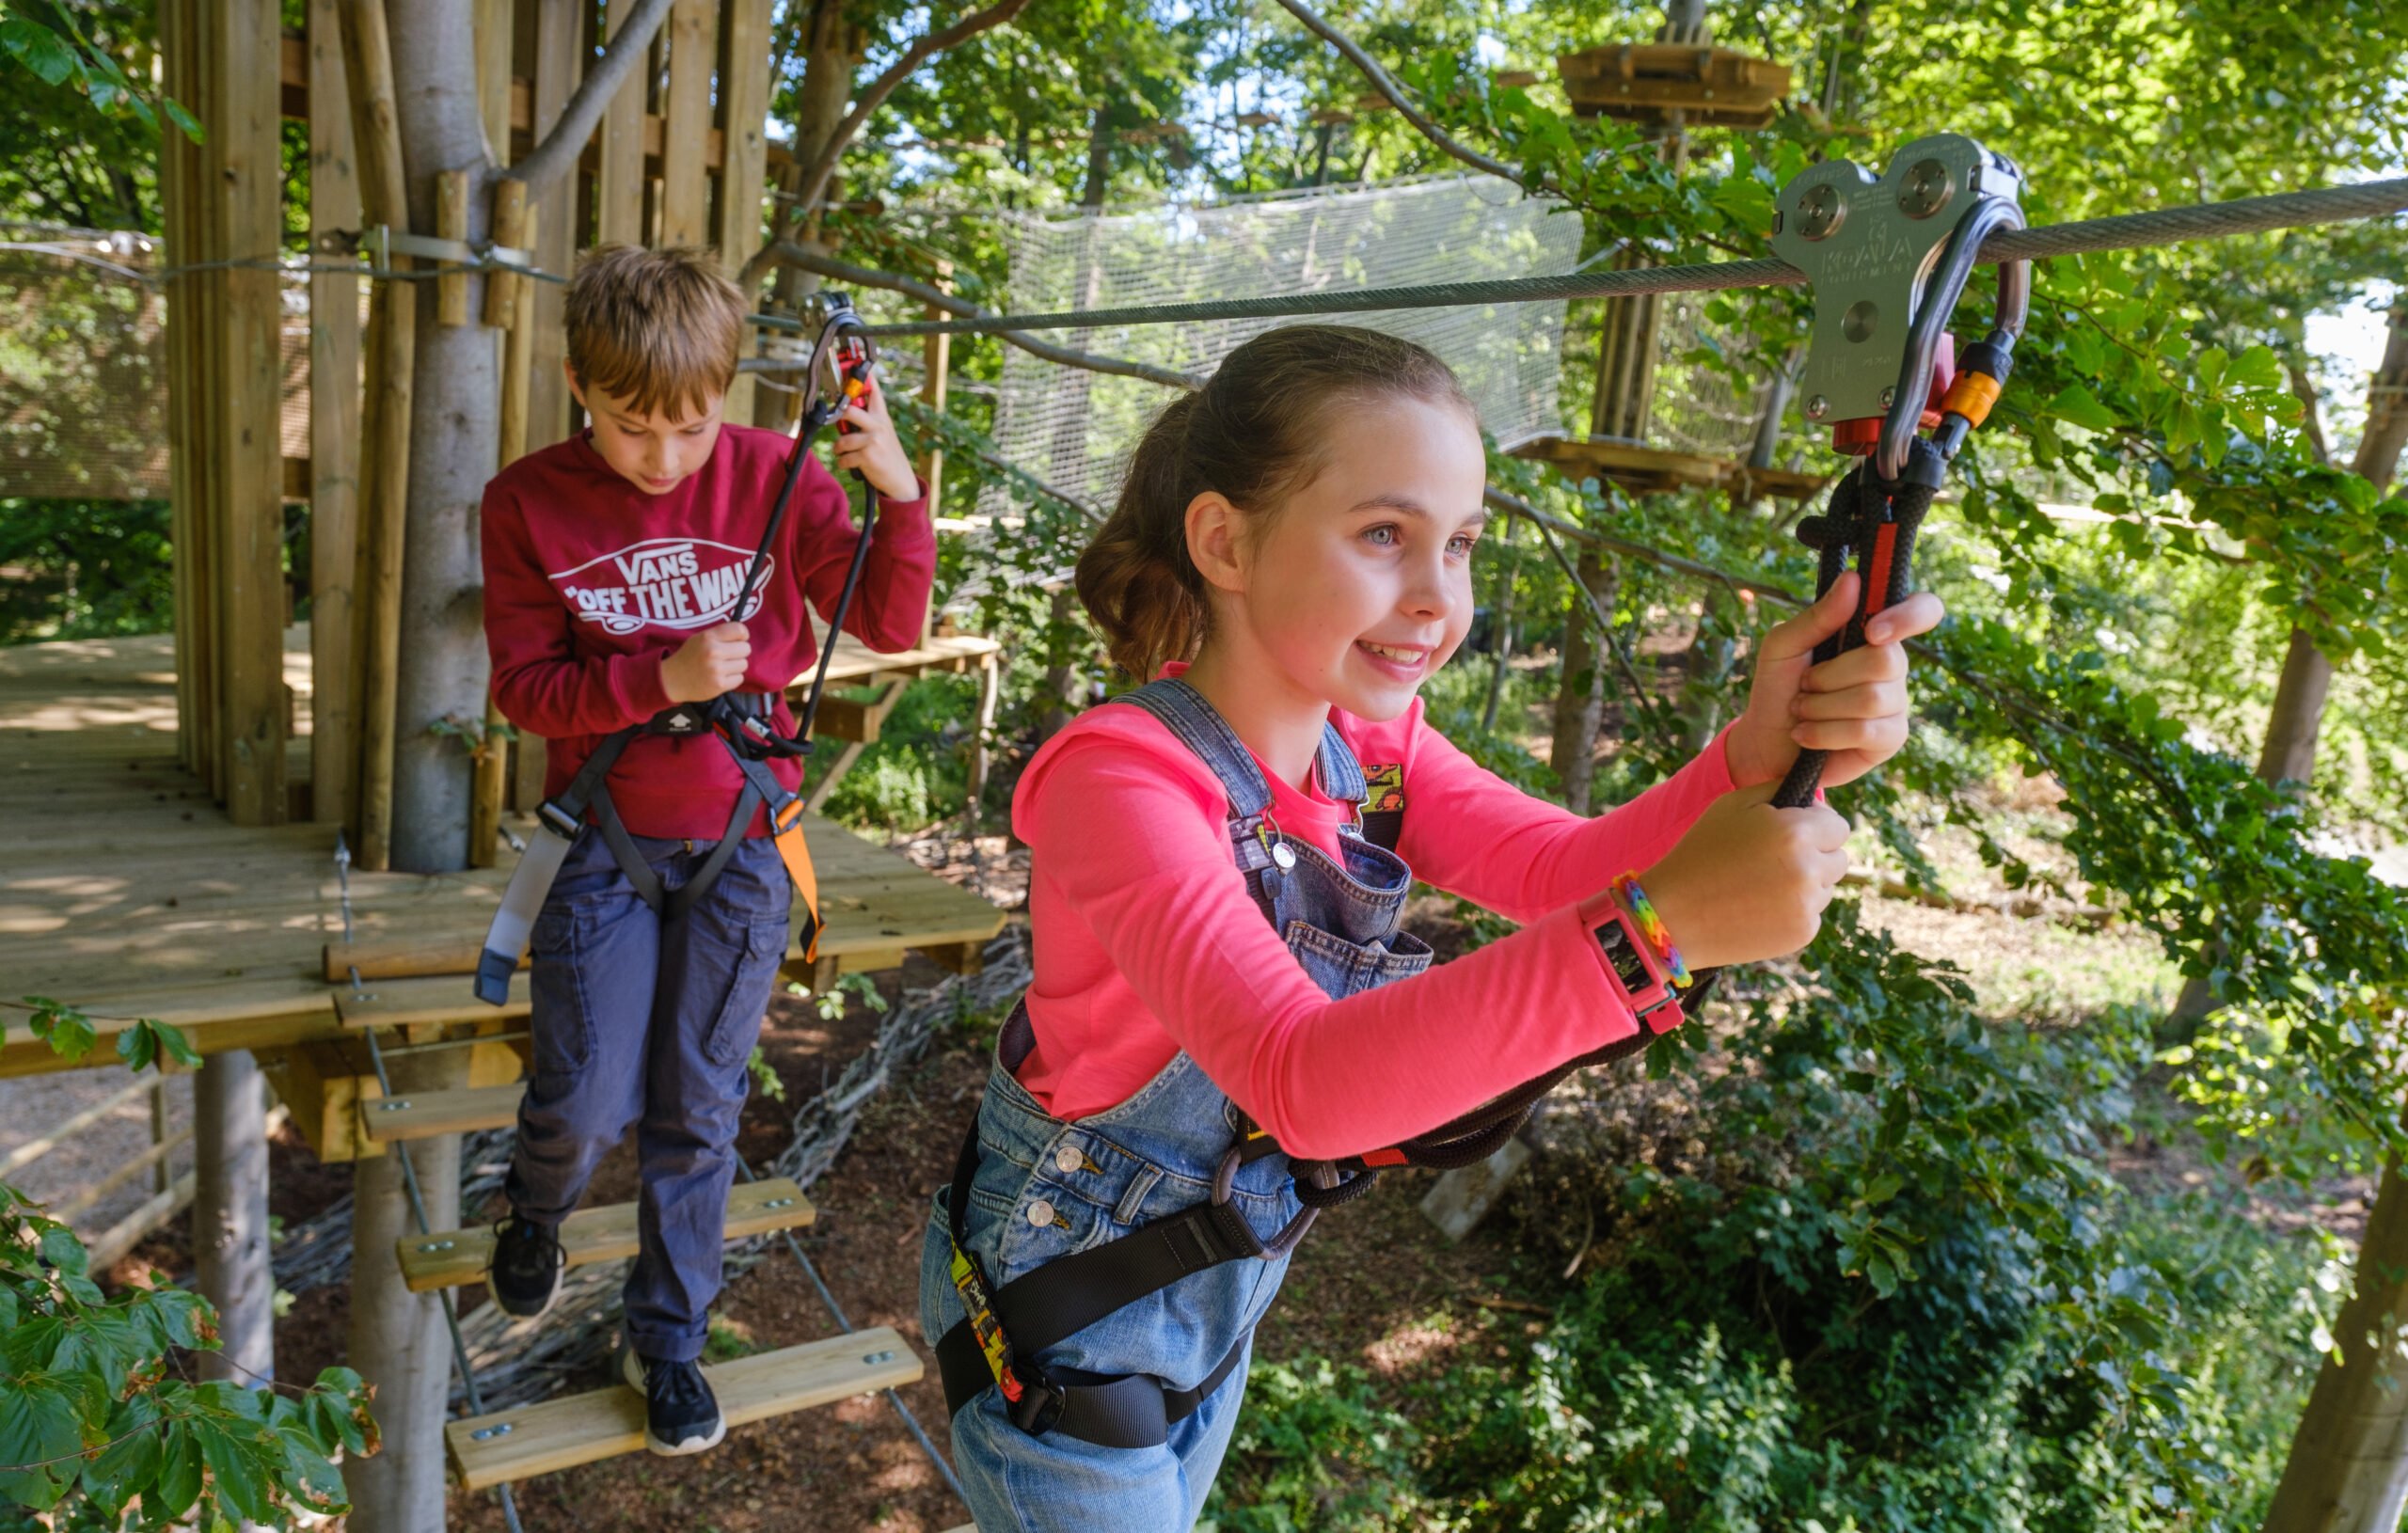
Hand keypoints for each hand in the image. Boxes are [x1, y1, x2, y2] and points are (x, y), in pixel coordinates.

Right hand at [661, 622, 749, 702]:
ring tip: (722, 667)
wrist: (672, 680)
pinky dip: (732, 679)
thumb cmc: (689, 657)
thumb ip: (720, 635)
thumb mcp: (700, 638)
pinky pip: (740, 679)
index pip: (739, 630)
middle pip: (746, 648)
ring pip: (744, 664)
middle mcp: (714, 652)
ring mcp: (717, 670)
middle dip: (739, 652)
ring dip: (735, 666)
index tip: (739, 639)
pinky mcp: (720, 685)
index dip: (742, 635)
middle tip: (727, 656)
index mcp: (708, 637)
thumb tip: (744, 635)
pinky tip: (720, 677)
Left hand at [830, 370, 921, 503]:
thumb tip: (844, 409)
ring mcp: (874, 440)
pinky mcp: (868, 456)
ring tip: (846, 453)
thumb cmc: (887, 455)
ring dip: (839, 449)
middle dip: (838, 416)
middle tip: (838, 420)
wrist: (901, 480)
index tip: (854, 360)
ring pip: (842, 439)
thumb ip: (867, 420)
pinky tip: (853, 465)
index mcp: (882, 416)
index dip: (863, 375)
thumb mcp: (882, 433)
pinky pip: (844, 458)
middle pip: (849, 410)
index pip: (873, 390)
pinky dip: (844, 464)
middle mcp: (879, 425)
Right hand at [1629, 782, 1851, 968]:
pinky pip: (1811, 914)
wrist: (1672, 915)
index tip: (1791, 833)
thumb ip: (1780, 791)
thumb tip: (1814, 799)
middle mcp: (1809, 870)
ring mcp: (1807, 906)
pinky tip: (1757, 907)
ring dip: (1806, 884)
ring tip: (1760, 885)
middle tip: (1774, 860)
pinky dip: (1792, 911)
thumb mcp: (1732, 805)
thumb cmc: (1701, 853)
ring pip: (1826, 888)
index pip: (1839, 826)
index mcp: (1796, 833)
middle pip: (1839, 859)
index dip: (1816, 826)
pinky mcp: (1801, 934)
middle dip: (1816, 856)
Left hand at [1723, 573, 1944, 790]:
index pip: (1922, 609)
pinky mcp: (1890, 738)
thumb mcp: (1784, 646)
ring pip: (1871, 698)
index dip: (1909, 616)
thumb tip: (1853, 578)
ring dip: (1820, 707)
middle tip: (1805, 684)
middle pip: (1886, 660)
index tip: (1873, 631)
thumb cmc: (1778, 687)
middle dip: (1830, 676)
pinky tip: (1806, 735)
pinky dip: (1824, 733)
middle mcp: (1892, 664)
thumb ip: (1817, 616)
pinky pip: (1866, 730)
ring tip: (1802, 710)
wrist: (1765, 742)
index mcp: (1873, 632)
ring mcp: (1895, 702)